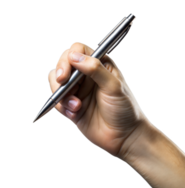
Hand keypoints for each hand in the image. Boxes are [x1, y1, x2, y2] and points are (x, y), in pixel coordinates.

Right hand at [47, 42, 146, 158]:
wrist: (124, 136)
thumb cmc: (125, 109)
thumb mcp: (114, 86)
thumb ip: (95, 69)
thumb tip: (75, 56)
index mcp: (99, 66)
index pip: (78, 51)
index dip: (69, 57)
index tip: (66, 71)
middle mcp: (87, 76)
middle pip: (63, 65)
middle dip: (60, 75)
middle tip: (63, 83)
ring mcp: (78, 91)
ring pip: (56, 83)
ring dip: (61, 94)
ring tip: (76, 105)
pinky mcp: (72, 106)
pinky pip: (58, 101)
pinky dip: (62, 107)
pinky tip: (75, 113)